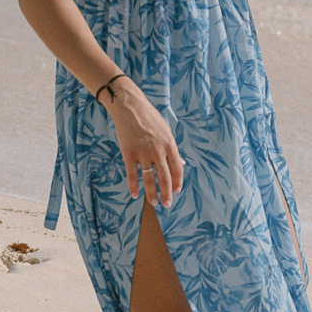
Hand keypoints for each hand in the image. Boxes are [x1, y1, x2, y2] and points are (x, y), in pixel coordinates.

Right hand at [107, 83, 184, 202]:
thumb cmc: (149, 118)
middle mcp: (158, 151)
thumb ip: (172, 149)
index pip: (177, 169)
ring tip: (154, 203)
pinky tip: (135, 194)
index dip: (178, 182)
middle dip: (167, 193)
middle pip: (165, 178)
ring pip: (149, 179)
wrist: (130, 108)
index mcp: (170, 145)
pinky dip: (133, 186)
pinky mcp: (129, 154)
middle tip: (167, 204)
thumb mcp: (166, 131)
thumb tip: (181, 163)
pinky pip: (132, 175)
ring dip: (152, 194)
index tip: (177, 191)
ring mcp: (143, 153)